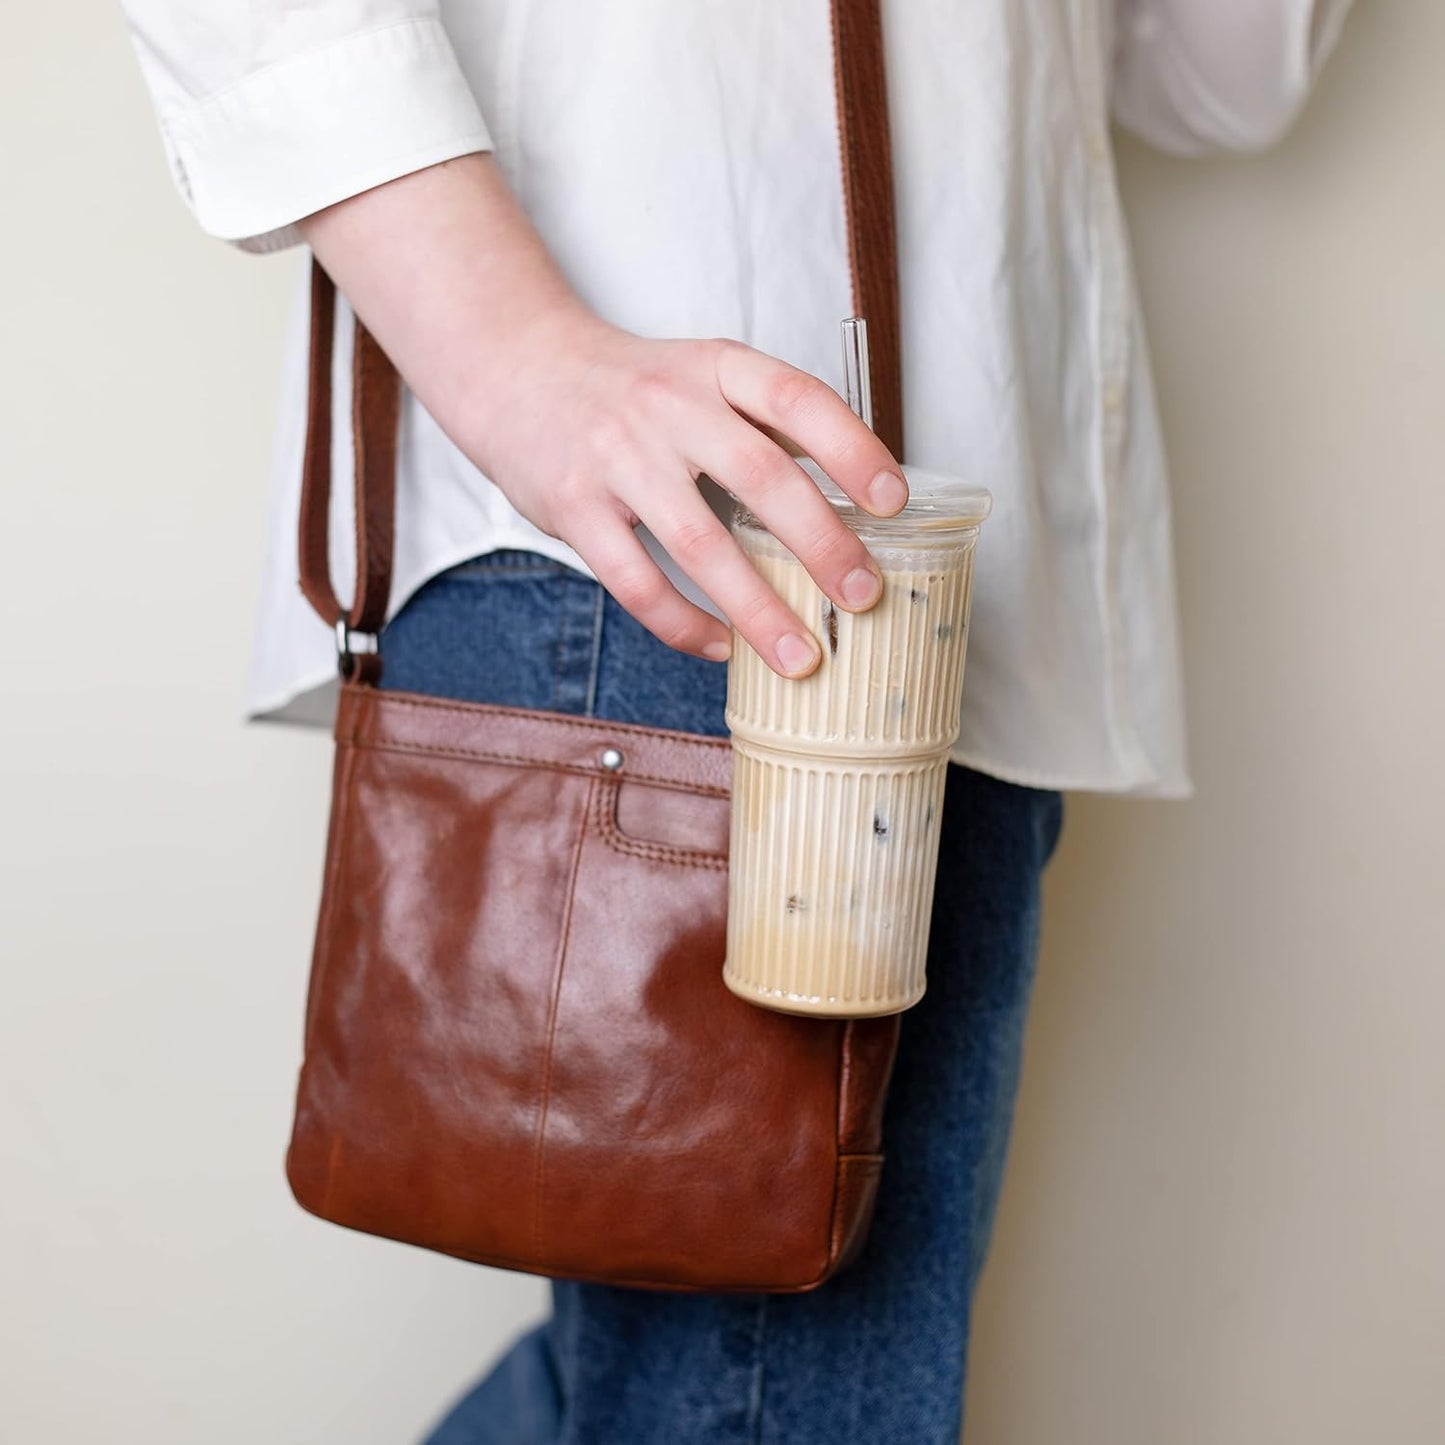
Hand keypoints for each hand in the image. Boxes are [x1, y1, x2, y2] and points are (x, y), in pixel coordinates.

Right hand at [301, 154, 906, 676]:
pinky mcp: (575, 508)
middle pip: (760, 477)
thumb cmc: (630, 387)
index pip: (796, 400)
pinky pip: (637, 582)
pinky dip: (683, 624)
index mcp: (713, 367)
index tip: (893, 501)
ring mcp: (617, 459)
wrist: (515, 369)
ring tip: (802, 656)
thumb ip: (761, 423)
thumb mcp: (700, 375)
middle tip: (863, 597)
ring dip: (759, 608)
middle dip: (822, 544)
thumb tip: (847, 496)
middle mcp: (669, 407)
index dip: (852, 449)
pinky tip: (720, 647)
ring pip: (700, 544)